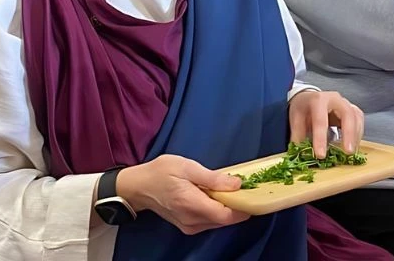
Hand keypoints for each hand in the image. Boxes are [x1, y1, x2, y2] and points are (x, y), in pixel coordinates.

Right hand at [116, 155, 249, 234]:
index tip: (255, 194)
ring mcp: (190, 226)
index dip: (244, 208)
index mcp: (192, 204)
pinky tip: (219, 196)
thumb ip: (212, 178)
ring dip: (229, 208)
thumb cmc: (161, 172)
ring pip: (219, 222)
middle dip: (239, 206)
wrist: (138, 187)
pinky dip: (219, 210)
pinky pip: (210, 221)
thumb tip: (236, 184)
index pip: (226, 216)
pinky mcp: (188, 226)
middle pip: (225, 220)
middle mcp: (192, 221)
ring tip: (233, 189)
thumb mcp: (187, 167)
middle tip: (248, 187)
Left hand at [289, 90, 363, 156]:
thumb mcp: (295, 118)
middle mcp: (334, 98)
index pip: (320, 120)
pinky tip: (353, 145)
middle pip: (347, 114)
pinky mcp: (352, 109)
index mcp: (317, 100)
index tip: (321, 155)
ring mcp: (345, 103)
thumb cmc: (303, 108)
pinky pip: (359, 120)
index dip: (320, 138)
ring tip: (351, 151)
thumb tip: (301, 154)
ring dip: (356, 135)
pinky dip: (358, 133)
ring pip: (356, 116)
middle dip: (348, 134)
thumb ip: (298, 136)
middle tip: (347, 151)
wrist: (309, 98)